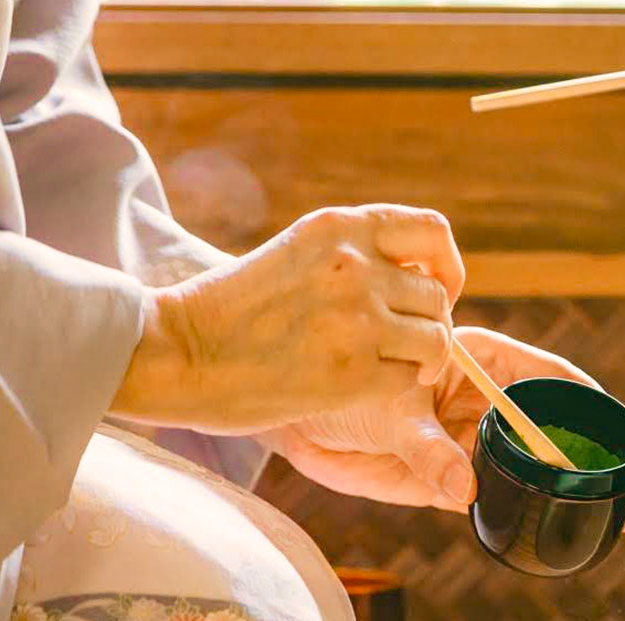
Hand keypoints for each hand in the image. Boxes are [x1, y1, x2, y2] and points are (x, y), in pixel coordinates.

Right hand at [110, 205, 463, 433]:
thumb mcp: (298, 254)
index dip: (447, 267)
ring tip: (392, 367)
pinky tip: (365, 387)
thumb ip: (356, 256)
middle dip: (429, 324)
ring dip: (423, 359)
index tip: (437, 290)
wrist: (176, 351)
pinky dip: (397, 388)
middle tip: (400, 344)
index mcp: (340, 228)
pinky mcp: (354, 372)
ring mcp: (357, 319)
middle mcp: (355, 266)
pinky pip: (410, 380)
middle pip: (439, 296)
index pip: (433, 232)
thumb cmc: (233, 309)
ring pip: (437, 338)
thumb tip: (421, 278)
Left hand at [261, 327, 624, 528]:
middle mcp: (481, 401)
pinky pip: (497, 501)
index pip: (551, 378)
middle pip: (554, 428)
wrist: (282, 416)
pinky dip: (528, 517)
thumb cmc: (329, 382)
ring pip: (532, 470)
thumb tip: (467, 489)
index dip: (590, 406)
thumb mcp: (382, 409)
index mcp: (478, 359)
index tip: (622, 435)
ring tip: (618, 518)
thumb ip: (427, 449)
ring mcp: (467, 442)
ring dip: (571, 493)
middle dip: (596, 459)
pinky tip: (561, 533)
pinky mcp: (446, 482)